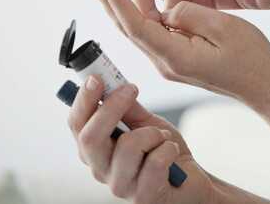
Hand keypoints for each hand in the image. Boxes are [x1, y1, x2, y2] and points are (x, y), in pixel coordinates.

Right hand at [67, 76, 214, 203]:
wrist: (192, 183)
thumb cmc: (166, 153)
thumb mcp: (147, 125)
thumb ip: (129, 109)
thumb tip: (113, 82)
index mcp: (98, 150)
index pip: (77, 125)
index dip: (84, 100)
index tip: (97, 77)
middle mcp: (102, 170)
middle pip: (89, 138)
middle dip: (110, 108)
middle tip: (131, 89)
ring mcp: (120, 186)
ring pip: (128, 146)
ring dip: (152, 133)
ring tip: (162, 137)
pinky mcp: (143, 197)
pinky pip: (155, 161)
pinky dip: (168, 148)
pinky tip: (172, 153)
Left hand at [80, 0, 269, 108]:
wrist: (266, 86)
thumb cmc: (252, 60)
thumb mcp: (224, 28)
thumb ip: (191, 13)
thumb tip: (167, 7)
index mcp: (174, 55)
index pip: (136, 25)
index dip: (118, 1)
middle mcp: (166, 59)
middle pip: (130, 24)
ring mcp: (173, 57)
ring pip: (145, 21)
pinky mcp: (182, 53)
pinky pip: (164, 24)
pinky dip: (159, 1)